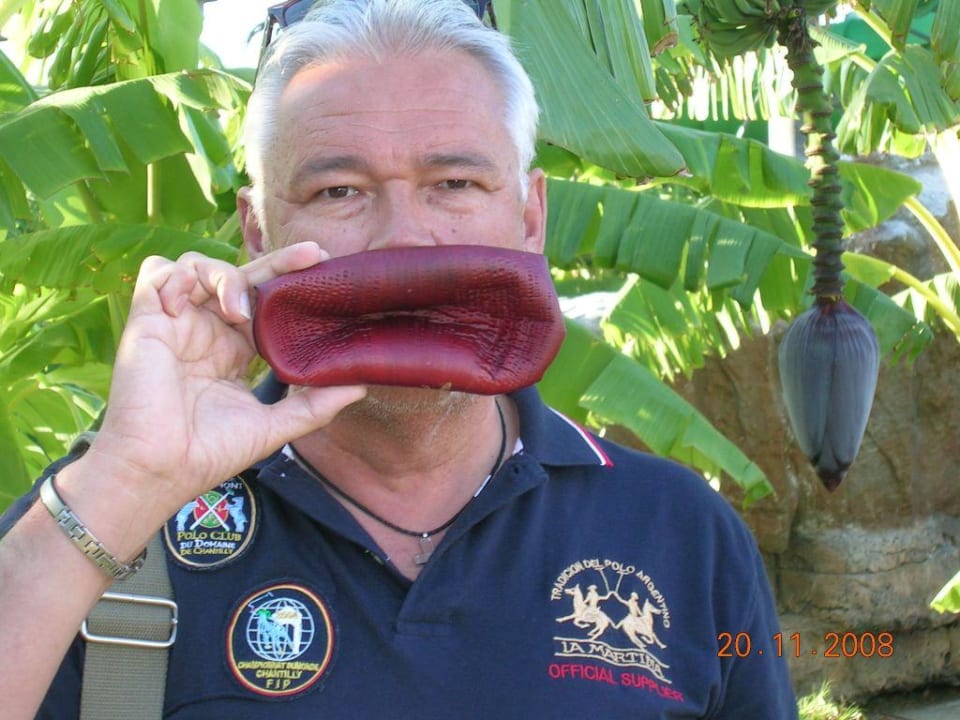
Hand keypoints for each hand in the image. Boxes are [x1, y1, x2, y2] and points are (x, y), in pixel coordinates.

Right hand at [74, 242, 365, 523]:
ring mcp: (176, 323)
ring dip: (224, 275)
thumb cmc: (211, 453)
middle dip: (276, 262)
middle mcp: (206, 330)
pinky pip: (157, 273)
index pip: (263, 302)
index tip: (322, 268)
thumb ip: (315, 405)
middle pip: (241, 276)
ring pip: (198, 266)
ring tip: (238, 309)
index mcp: (233, 350)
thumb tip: (360, 386)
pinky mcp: (146, 320)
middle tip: (312, 255)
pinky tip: (189, 302)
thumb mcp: (274, 426)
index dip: (288, 282)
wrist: (162, 470)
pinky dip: (175, 275)